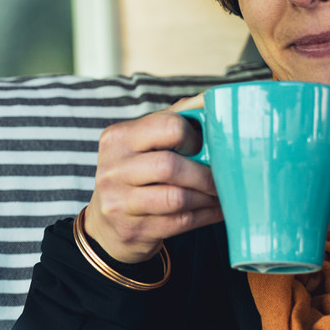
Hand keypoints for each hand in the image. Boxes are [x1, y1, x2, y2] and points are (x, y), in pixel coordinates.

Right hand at [82, 94, 222, 263]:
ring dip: (208, 197)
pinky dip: (206, 215)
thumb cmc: (133, 176)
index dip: (193, 137)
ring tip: (222, 193)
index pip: (166, 126)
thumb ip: (171, 119)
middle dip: (204, 173)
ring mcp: (119, 202)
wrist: (106, 226)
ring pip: (178, 198)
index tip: (204, 147)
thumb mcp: (140, 144)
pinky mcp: (134, 230)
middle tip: (223, 176)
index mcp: (118, 137)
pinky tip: (216, 209)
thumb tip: (208, 99)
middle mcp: (113, 168)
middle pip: (169, 166)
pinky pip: (181, 221)